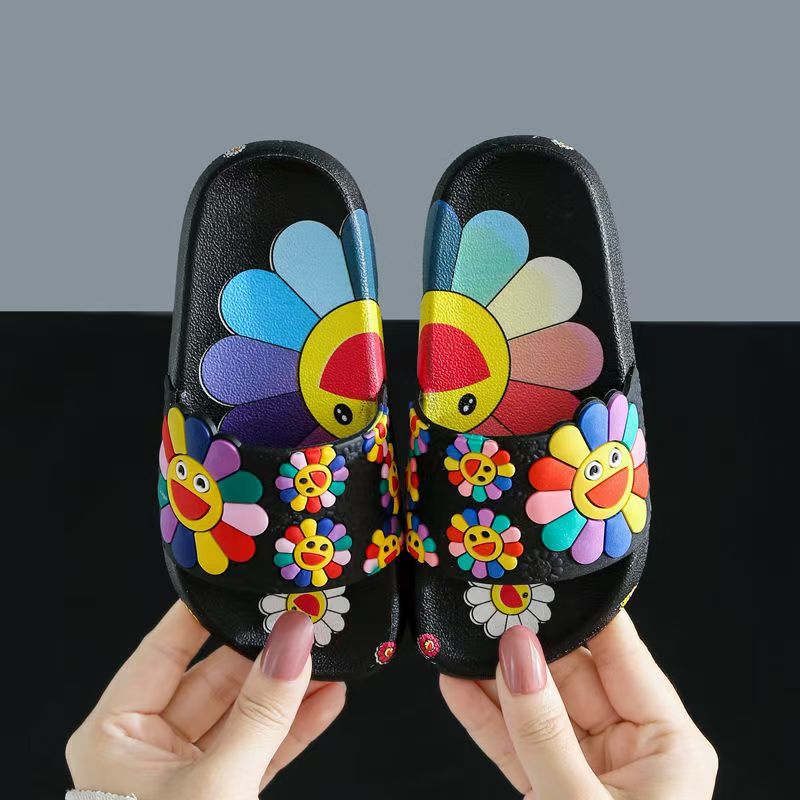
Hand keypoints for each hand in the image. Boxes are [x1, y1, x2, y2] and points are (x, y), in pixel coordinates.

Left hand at [66, 602, 344, 798]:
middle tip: (306, 618)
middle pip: (213, 678)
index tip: (248, 579)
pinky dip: (296, 726)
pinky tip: (329, 699)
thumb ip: (261, 710)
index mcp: (115, 734)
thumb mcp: (216, 784)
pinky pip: (262, 748)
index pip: (164, 648)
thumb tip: (295, 636)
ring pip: (244, 714)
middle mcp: (147, 748)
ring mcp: (188, 774)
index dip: (206, 612)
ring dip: (289, 688)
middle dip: (264, 652)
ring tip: (330, 652)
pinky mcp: (224, 796)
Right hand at [440, 609, 716, 798]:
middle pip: (573, 676)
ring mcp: (590, 771)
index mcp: (666, 742)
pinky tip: (456, 686)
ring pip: (538, 707)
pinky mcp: (555, 792)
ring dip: (496, 678)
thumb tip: (518, 651)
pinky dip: (486, 718)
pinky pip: (518, 743)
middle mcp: (631, 749)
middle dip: (525, 644)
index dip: (581, 612)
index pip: (621, 653)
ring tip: (460, 637)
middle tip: (485, 606)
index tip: (542, 576)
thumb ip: (543, 726)